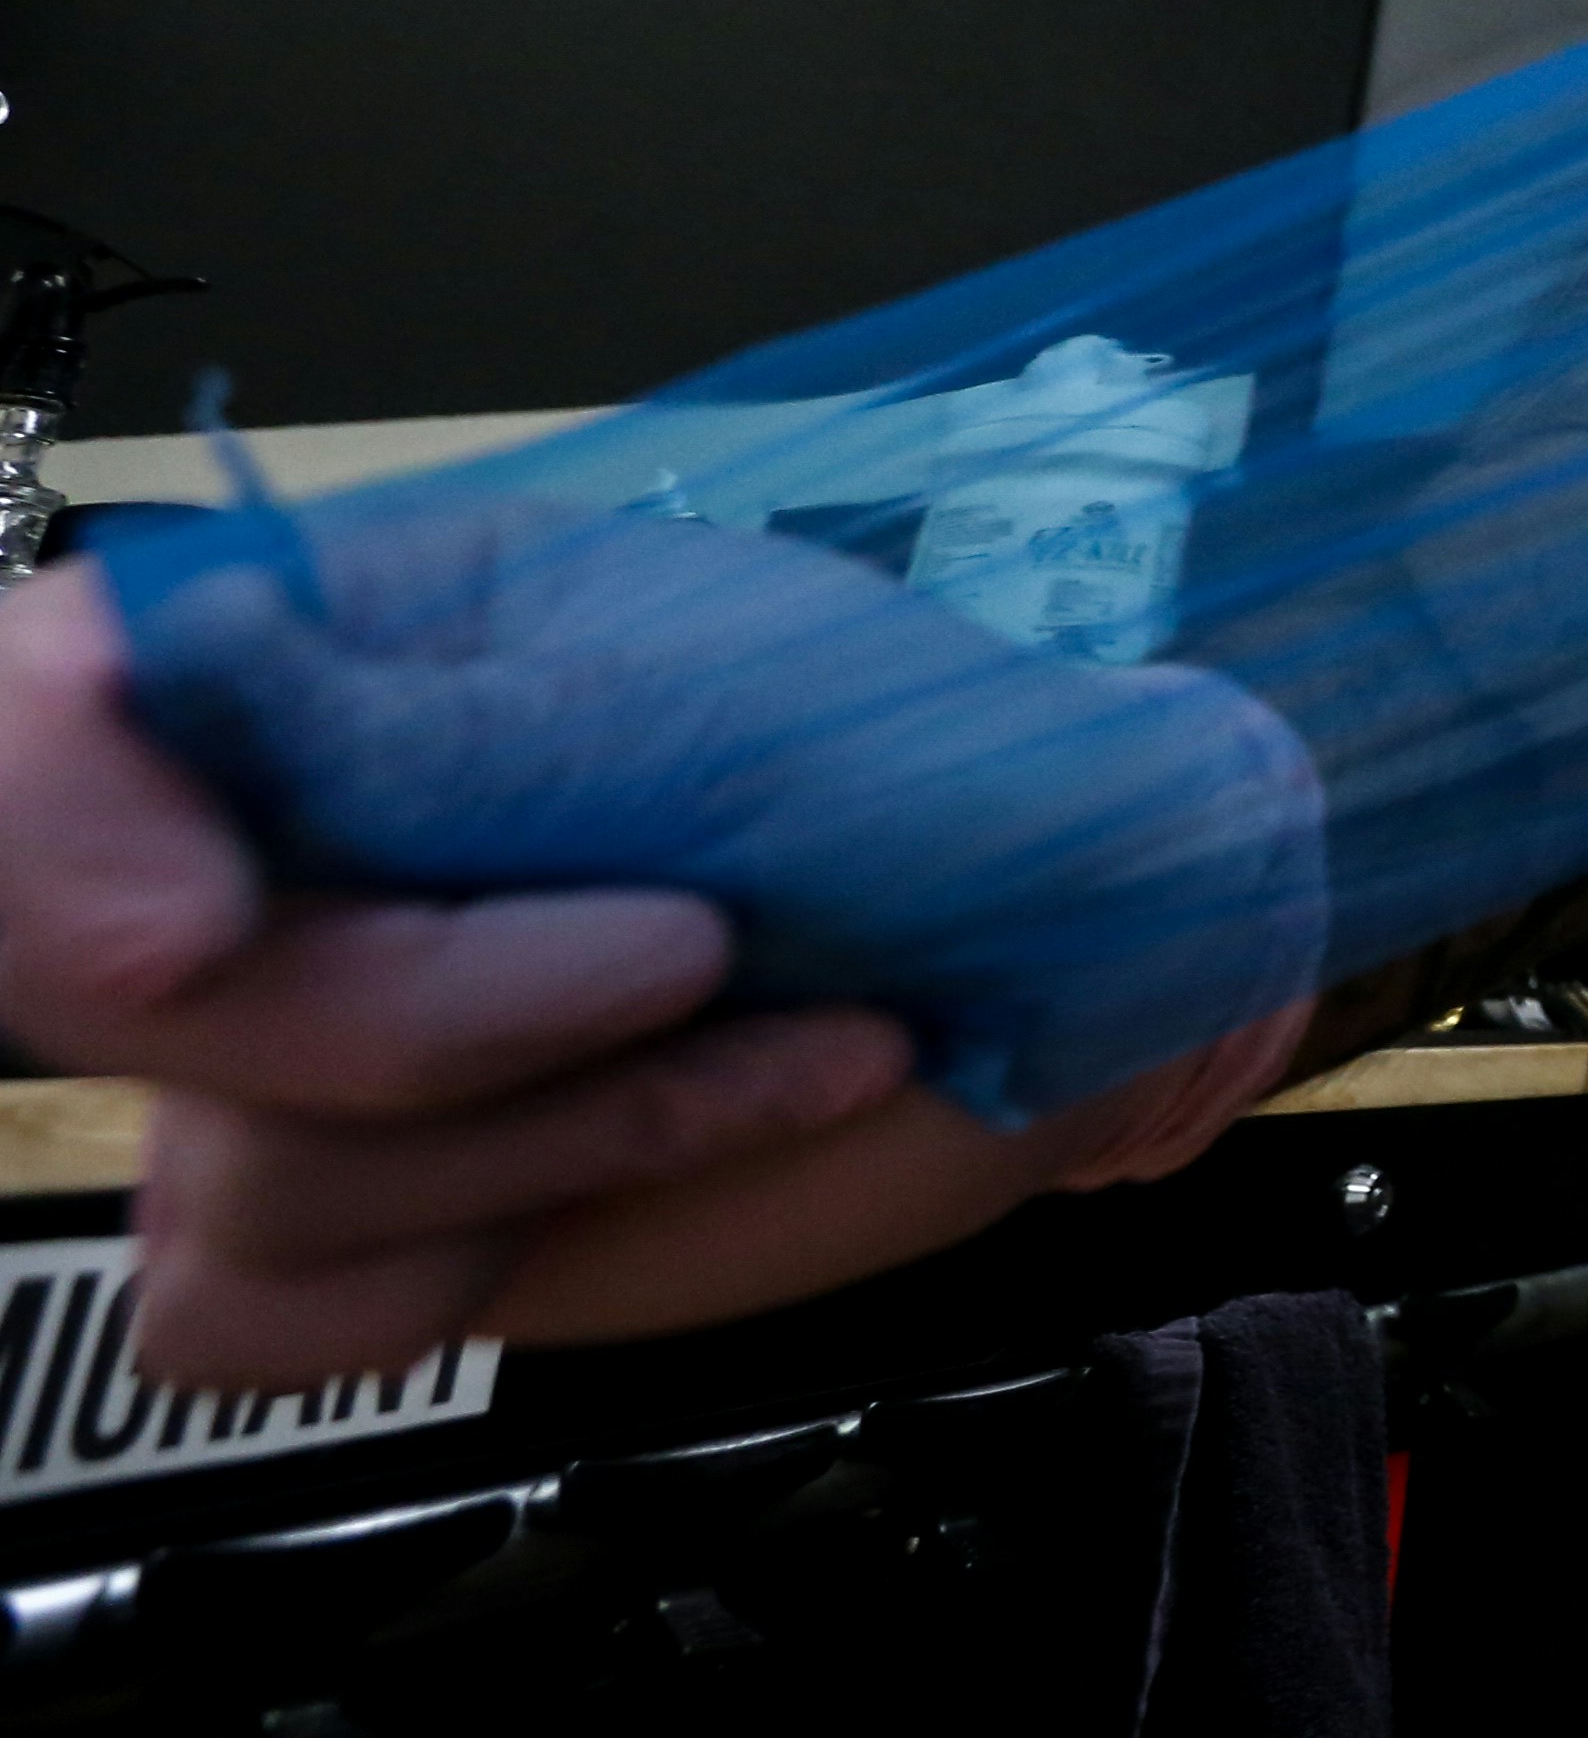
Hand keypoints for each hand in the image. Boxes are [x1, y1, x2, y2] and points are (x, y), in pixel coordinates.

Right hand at [0, 494, 1328, 1383]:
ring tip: (761, 1024)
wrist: (1096, 930)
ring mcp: (314, 1052)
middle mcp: (281, 855)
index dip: (56, 841)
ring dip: (552, 1128)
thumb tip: (152, 674)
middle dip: (428, 1017)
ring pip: (241, 1176)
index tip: (192, 931)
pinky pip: (271, 1315)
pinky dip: (498, 1242)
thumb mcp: (698, 698)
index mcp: (325, 658)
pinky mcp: (390, 1215)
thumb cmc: (930, 754)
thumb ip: (417, 729)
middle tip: (680, 949)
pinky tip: (680, 1137)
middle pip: (135, 1004)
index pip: (41, 727)